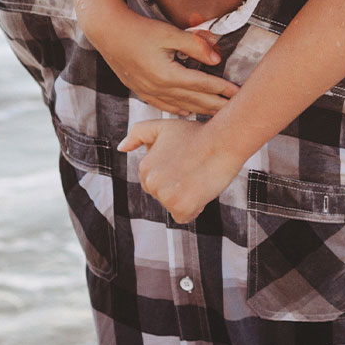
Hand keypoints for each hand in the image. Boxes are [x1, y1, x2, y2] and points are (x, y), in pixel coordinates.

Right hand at [88, 11, 239, 114]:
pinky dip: (179, 110)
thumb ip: (194, 45)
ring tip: (217, 114)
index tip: (238, 94)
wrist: (108, 33)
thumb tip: (216, 58)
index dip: (222, 89)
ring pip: (181, 106)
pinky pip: (164, 105)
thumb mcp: (169, 33)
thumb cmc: (139, 30)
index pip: (202, 84)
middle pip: (194, 100)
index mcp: (168, 75)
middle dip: (216, 105)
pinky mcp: (141, 90)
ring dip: (201, 110)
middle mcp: (159, 88)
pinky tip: (186, 112)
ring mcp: (149, 92)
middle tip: (235, 110)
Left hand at [120, 119, 248, 223]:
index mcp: (145, 167)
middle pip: (164, 196)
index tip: (185, 162)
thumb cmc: (197, 134)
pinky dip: (194, 208)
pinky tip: (201, 190)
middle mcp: (151, 183)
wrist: (222, 141)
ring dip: (187, 197)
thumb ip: (138, 133)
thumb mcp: (162, 127)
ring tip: (198, 177)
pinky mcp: (181, 207)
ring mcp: (165, 196)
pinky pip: (184, 217)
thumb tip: (121, 147)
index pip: (156, 182)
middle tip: (193, 169)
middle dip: (178, 187)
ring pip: (174, 206)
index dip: (173, 174)